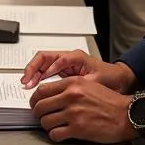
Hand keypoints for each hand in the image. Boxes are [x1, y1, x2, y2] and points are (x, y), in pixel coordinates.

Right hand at [21, 48, 135, 91]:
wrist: (118, 80)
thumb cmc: (110, 78)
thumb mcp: (98, 81)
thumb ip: (83, 82)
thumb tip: (69, 87)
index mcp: (76, 57)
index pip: (56, 59)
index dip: (47, 69)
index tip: (40, 80)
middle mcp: (68, 58)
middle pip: (44, 57)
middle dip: (33, 68)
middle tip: (26, 80)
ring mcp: (64, 65)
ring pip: (43, 64)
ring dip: (33, 73)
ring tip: (26, 83)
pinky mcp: (63, 72)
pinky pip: (46, 72)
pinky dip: (38, 78)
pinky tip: (34, 86)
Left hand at [29, 76, 135, 144]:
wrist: (126, 115)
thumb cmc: (109, 101)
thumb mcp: (88, 85)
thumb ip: (68, 87)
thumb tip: (50, 95)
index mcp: (72, 83)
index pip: (42, 90)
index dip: (35, 99)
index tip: (35, 104)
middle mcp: (71, 96)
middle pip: (40, 106)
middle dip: (38, 113)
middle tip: (41, 116)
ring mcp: (74, 113)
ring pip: (45, 121)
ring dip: (46, 126)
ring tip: (53, 126)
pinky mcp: (78, 129)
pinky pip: (55, 134)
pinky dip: (55, 136)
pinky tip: (60, 134)